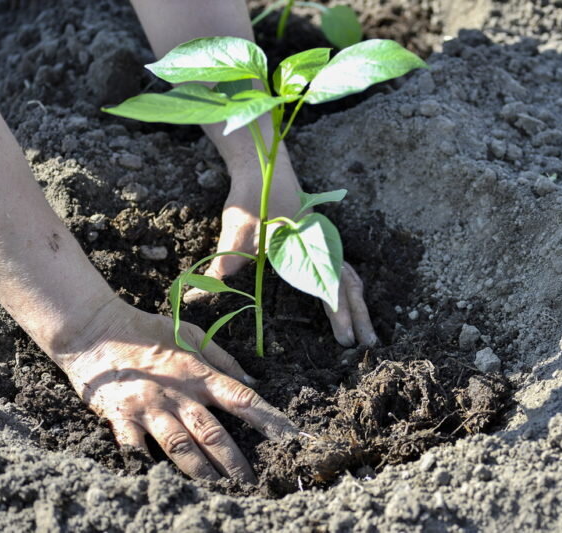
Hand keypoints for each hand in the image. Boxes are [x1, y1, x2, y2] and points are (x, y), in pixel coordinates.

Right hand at [58, 298, 295, 482]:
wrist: (95, 329)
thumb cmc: (148, 331)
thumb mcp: (192, 335)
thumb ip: (223, 360)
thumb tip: (253, 383)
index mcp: (199, 374)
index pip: (242, 399)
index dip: (268, 419)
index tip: (289, 437)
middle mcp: (178, 394)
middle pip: (213, 433)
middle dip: (236, 461)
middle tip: (254, 483)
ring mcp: (149, 408)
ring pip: (181, 448)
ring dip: (203, 472)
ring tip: (221, 492)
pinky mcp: (121, 418)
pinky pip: (135, 450)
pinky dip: (147, 468)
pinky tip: (161, 485)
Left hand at [184, 152, 378, 346]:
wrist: (264, 165)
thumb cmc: (252, 196)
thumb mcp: (237, 229)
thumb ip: (224, 264)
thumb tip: (195, 296)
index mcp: (310, 245)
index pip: (331, 285)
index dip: (340, 313)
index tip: (345, 339)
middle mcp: (323, 245)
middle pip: (349, 284)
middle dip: (359, 314)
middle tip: (366, 343)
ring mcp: (323, 242)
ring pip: (348, 276)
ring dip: (355, 303)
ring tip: (361, 330)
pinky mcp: (318, 242)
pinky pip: (340, 268)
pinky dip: (346, 289)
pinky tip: (343, 303)